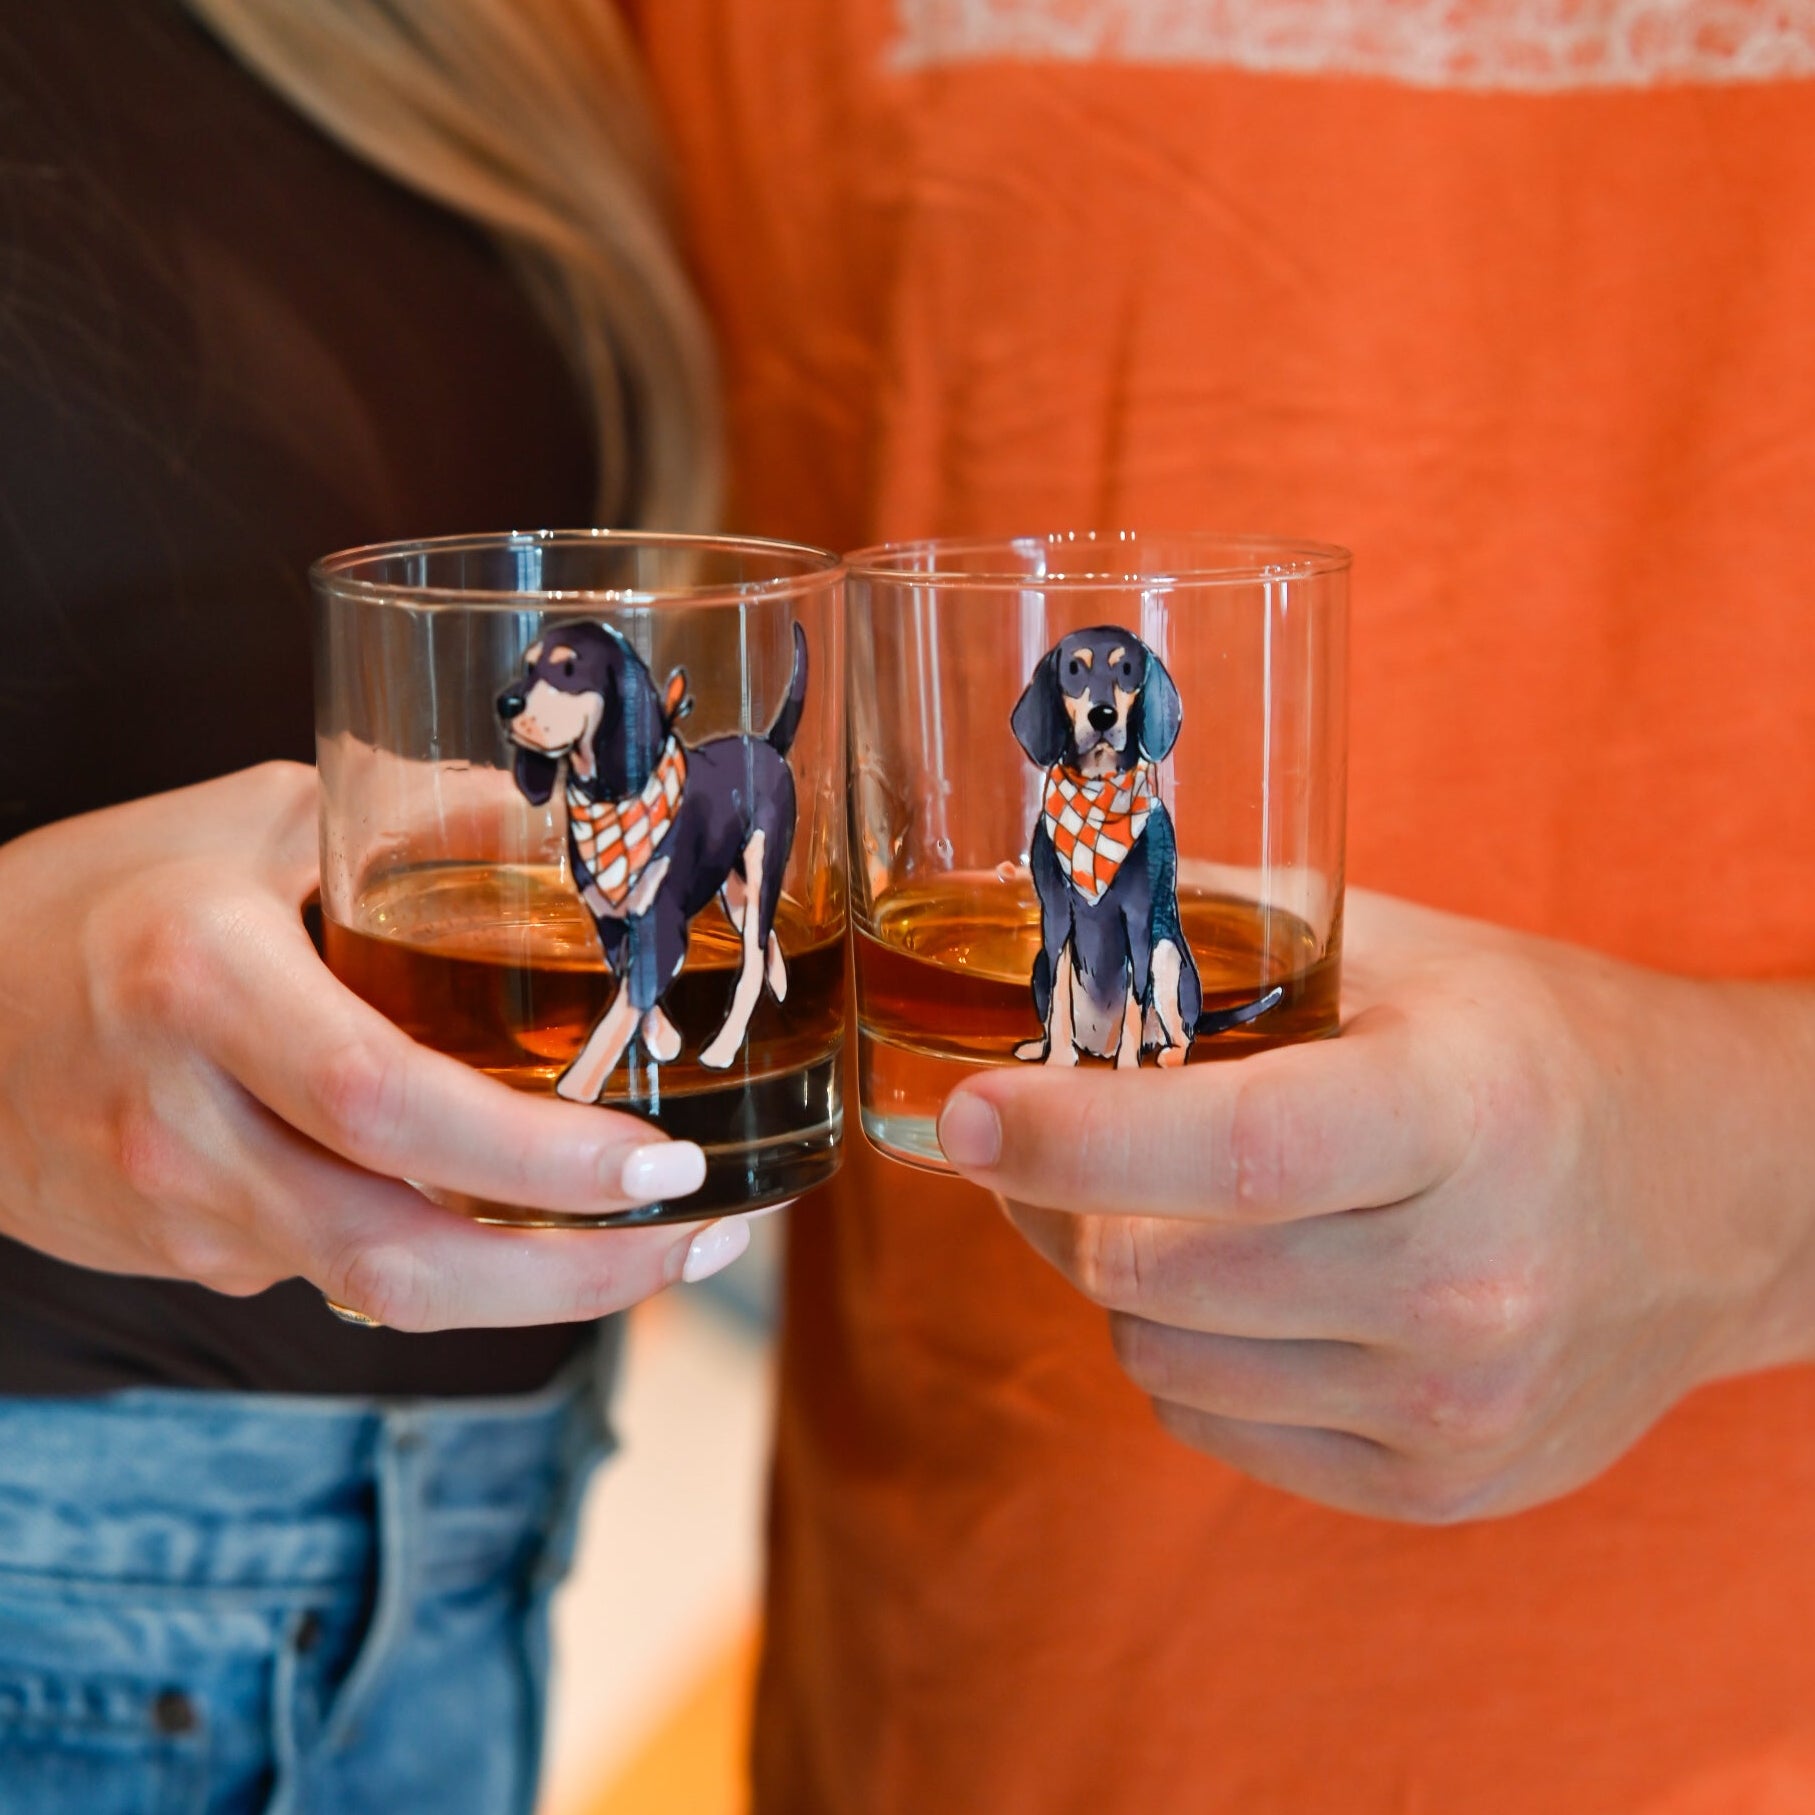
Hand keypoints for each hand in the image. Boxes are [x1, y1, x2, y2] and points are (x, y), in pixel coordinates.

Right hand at [0, 764, 745, 1330]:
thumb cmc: (103, 892)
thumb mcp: (252, 815)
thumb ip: (415, 817)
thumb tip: (576, 823)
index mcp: (202, 981)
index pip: (388, 1102)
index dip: (539, 1157)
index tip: (664, 1164)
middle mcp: (184, 1121)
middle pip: (401, 1255)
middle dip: (577, 1276)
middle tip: (702, 1238)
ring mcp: (177, 1214)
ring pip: (383, 1292)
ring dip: (537, 1288)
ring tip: (656, 1246)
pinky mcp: (187, 1259)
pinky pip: (341, 1270)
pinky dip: (454, 1258)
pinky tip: (526, 1221)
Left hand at [937, 890, 1814, 1521]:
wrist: (1725, 1197)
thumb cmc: (1544, 1050)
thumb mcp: (1403, 953)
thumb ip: (1225, 933)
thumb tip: (1045, 917)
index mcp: (1462, 1113)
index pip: (1231, 1149)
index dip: (1071, 1135)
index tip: (964, 1114)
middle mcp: (1466, 1281)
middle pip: (1152, 1268)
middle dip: (1055, 1198)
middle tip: (1036, 1141)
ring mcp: (1455, 1405)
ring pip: (1155, 1355)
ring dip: (1118, 1275)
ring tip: (1176, 1206)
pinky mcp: (1437, 1485)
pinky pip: (1210, 1423)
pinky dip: (1184, 1350)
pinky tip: (1246, 1284)